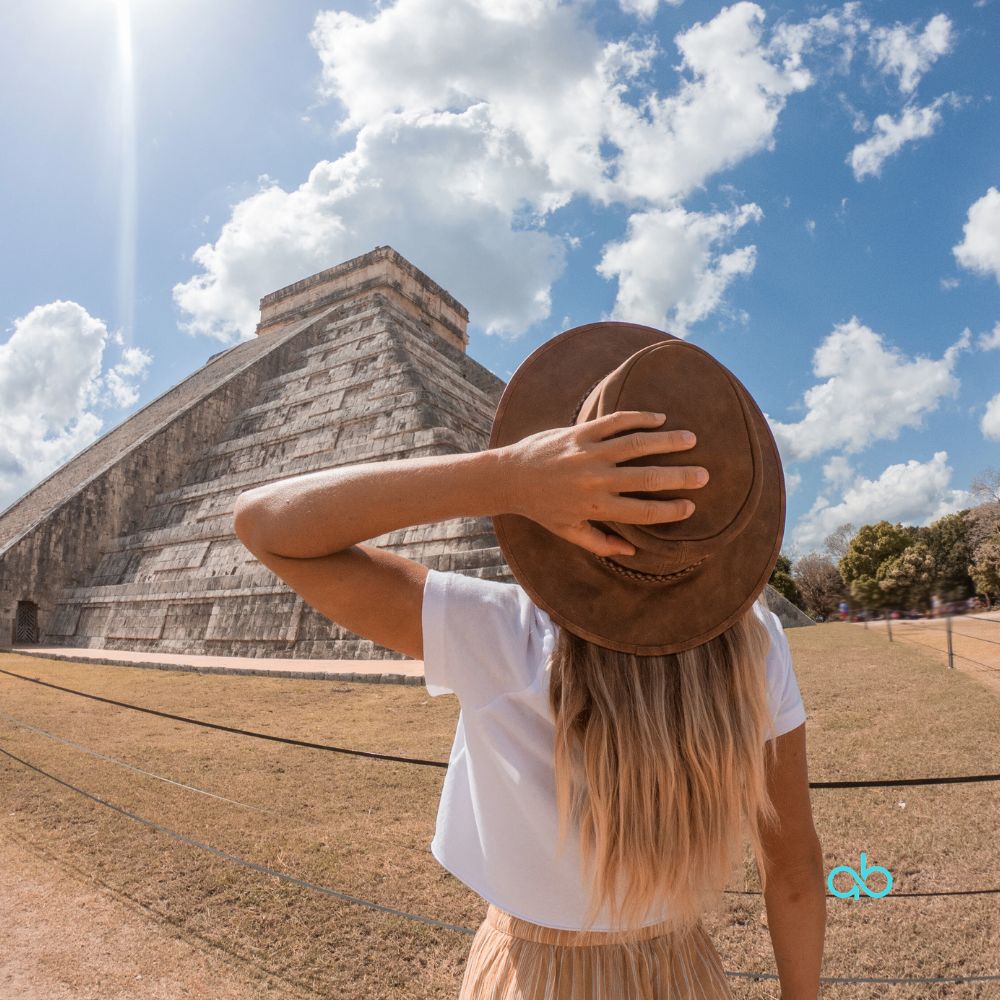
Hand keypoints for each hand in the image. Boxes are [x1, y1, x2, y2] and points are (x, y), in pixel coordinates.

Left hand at [500, 410, 708, 557]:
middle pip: (649, 478)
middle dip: (680, 476)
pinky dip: (639, 418)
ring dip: (667, 441)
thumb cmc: (541, 507)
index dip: (671, 510)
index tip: (690, 506)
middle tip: (704, 474)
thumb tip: (632, 552)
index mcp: (596, 508)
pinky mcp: (579, 432)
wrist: (509, 477)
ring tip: (690, 439)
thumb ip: (601, 544)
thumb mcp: (568, 532)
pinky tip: (659, 418)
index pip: (643, 511)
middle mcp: (596, 480)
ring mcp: (589, 453)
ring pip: (637, 444)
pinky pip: (615, 422)